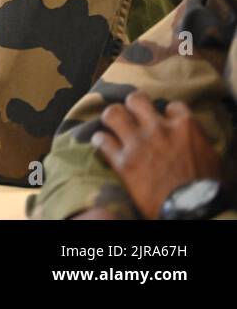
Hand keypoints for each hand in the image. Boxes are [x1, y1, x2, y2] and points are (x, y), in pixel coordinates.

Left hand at [93, 92, 221, 218]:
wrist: (192, 210)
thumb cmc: (206, 187)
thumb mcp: (208, 156)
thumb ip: (194, 139)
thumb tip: (186, 135)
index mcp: (184, 126)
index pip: (172, 106)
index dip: (167, 112)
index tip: (165, 120)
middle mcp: (158, 129)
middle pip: (135, 100)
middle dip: (132, 106)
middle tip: (132, 115)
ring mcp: (138, 144)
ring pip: (113, 114)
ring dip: (112, 119)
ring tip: (113, 125)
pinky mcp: (122, 162)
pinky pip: (101, 140)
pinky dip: (101, 141)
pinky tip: (103, 144)